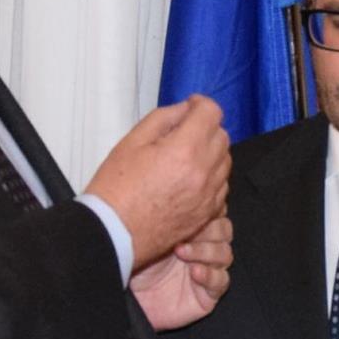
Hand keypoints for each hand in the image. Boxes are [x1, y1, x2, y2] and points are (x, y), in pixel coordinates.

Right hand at [86, 96, 229, 268]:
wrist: (114, 233)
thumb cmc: (116, 188)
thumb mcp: (132, 141)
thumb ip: (164, 118)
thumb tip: (185, 110)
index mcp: (185, 150)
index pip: (211, 113)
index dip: (200, 104)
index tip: (190, 107)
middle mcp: (204, 172)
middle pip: (222, 136)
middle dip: (206, 128)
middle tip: (184, 132)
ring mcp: (208, 196)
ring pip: (225, 161)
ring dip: (210, 152)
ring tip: (185, 156)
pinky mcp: (207, 213)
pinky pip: (221, 186)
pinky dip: (211, 176)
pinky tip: (189, 178)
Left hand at [132, 215, 232, 329]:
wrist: (127, 292)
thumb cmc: (132, 260)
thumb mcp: (149, 231)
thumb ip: (171, 214)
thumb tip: (185, 196)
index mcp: (191, 227)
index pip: (215, 211)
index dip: (208, 210)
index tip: (190, 211)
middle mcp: (201, 246)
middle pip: (224, 230)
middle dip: (208, 230)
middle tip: (184, 234)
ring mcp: (206, 269)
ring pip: (224, 254)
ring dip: (205, 251)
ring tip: (182, 253)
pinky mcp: (208, 294)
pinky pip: (221, 281)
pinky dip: (210, 275)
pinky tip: (194, 272)